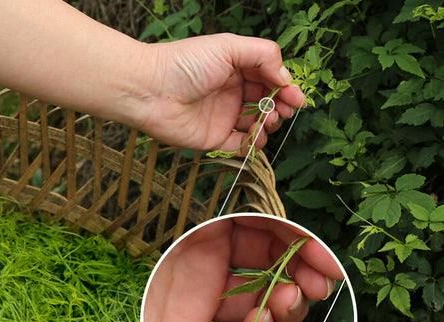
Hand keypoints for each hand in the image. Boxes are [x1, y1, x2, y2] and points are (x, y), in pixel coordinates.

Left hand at [136, 34, 305, 152]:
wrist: (151, 90)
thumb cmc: (186, 63)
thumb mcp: (229, 47)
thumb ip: (264, 55)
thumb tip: (286, 78)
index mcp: (237, 68)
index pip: (270, 80)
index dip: (286, 89)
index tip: (298, 99)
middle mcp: (232, 93)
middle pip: (267, 104)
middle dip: (280, 109)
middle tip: (282, 111)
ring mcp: (224, 117)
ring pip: (257, 127)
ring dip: (268, 127)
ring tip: (265, 122)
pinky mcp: (214, 139)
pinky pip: (240, 146)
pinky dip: (252, 145)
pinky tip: (253, 136)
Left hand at [143, 216, 343, 321]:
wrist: (103, 303)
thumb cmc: (146, 258)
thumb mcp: (199, 230)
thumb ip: (243, 223)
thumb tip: (291, 229)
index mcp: (219, 246)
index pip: (274, 252)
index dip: (304, 256)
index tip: (329, 267)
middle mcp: (219, 282)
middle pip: (275, 289)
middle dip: (299, 289)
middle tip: (311, 289)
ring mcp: (210, 318)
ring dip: (280, 318)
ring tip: (277, 306)